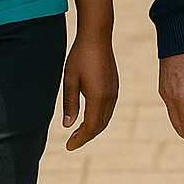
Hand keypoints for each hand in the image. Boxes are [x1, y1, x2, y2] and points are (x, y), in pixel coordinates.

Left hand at [62, 33, 118, 150]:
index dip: (80, 139)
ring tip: (78, 132)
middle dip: (86, 136)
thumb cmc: (80, 56)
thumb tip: (68, 126)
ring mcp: (114, 91)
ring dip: (93, 128)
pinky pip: (108, 109)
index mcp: (98, 97)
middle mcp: (109, 96)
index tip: (68, 147)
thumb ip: (69, 104)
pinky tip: (89, 116)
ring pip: (105, 118)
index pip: (90, 127)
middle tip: (71, 143)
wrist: (97, 35)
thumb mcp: (70, 80)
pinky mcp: (114, 85)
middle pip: (100, 126)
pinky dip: (99, 118)